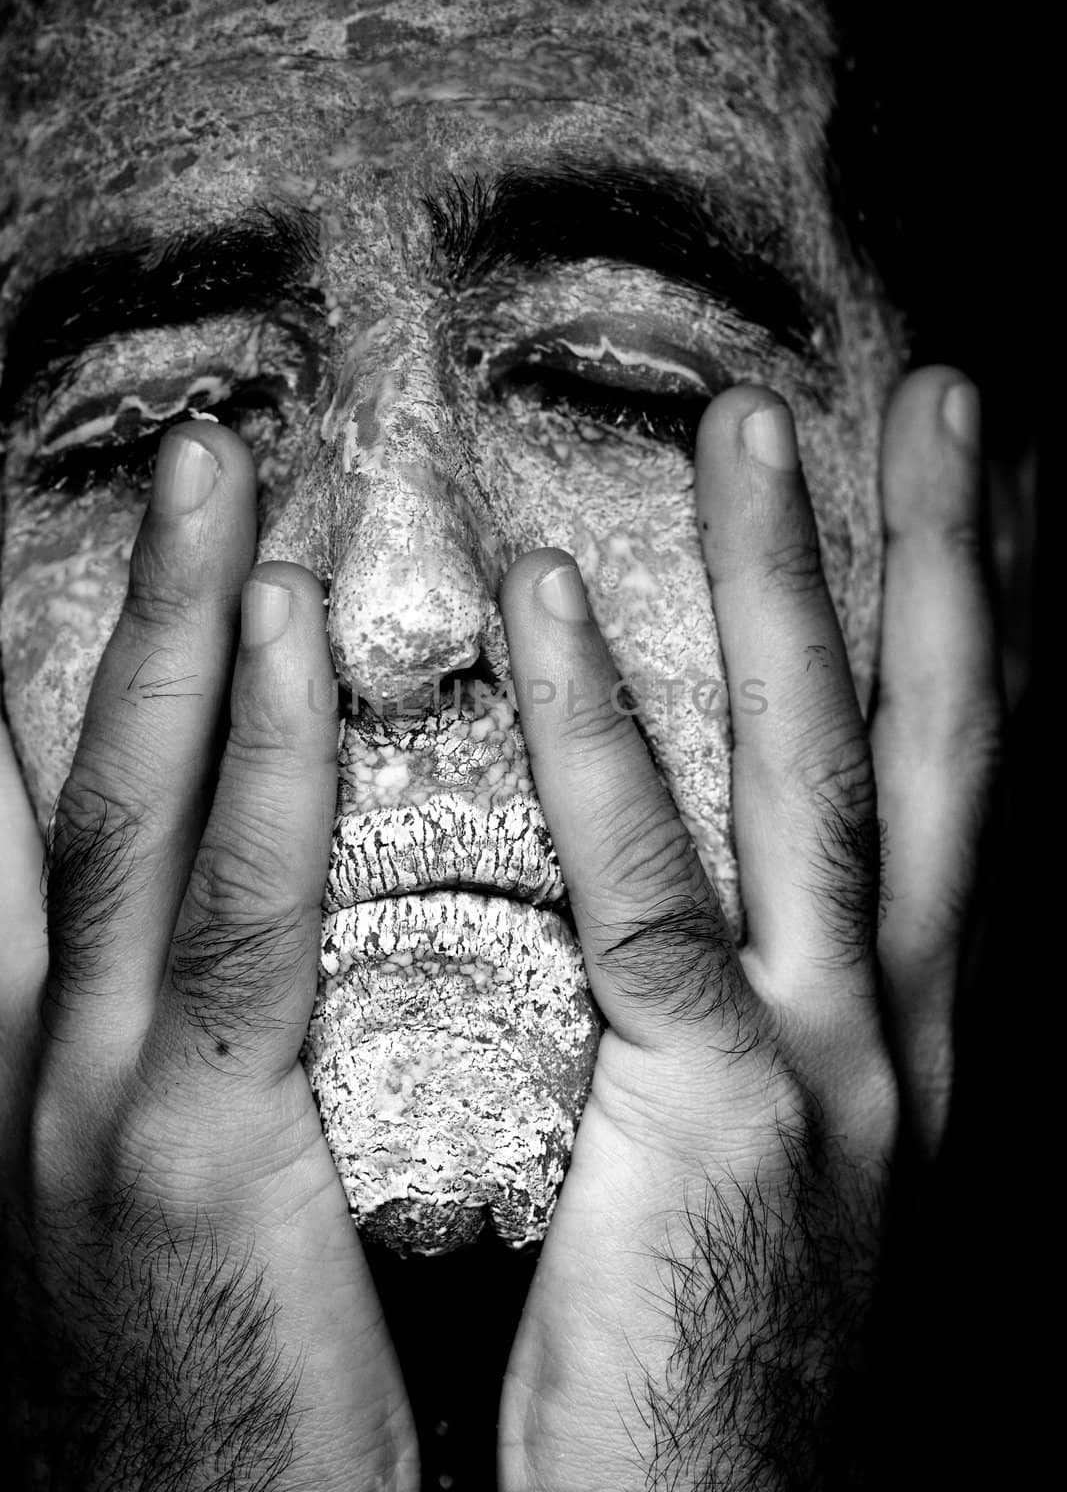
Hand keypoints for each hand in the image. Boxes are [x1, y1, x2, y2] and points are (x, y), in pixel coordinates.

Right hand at [0, 425, 416, 1490]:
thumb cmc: (239, 1384)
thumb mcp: (198, 1188)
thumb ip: (229, 1043)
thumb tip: (284, 929)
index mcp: (58, 1066)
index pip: (51, 835)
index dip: (55, 695)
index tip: (76, 570)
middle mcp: (42, 1064)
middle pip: (78, 780)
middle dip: (114, 613)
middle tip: (182, 464)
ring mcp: (89, 1107)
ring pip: (125, 813)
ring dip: (161, 632)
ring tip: (212, 483)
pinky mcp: (175, 1167)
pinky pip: (231, 923)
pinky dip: (247, 770)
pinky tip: (278, 636)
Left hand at [497, 369, 999, 1490]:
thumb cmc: (698, 1354)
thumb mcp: (762, 1162)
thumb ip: (739, 1017)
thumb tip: (690, 900)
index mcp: (903, 1038)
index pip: (955, 799)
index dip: (982, 645)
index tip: (977, 514)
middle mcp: (901, 1034)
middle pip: (937, 747)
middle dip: (947, 561)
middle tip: (935, 403)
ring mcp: (830, 1074)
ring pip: (820, 775)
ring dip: (793, 585)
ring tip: (753, 430)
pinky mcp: (719, 1123)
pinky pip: (648, 891)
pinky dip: (603, 738)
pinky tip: (549, 604)